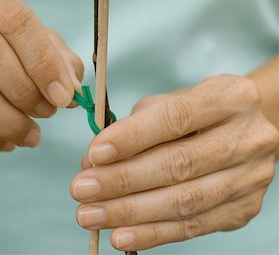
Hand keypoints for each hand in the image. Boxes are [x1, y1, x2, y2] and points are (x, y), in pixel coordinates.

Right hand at [0, 0, 83, 153]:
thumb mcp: (27, 29)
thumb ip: (53, 51)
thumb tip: (71, 84)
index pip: (17, 21)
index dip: (44, 62)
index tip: (65, 94)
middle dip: (25, 90)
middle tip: (49, 111)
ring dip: (6, 120)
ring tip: (31, 135)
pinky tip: (5, 141)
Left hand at [70, 75, 278, 251]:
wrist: (249, 130)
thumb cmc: (201, 112)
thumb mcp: (173, 100)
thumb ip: (135, 125)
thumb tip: (93, 161)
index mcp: (229, 98)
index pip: (176, 118)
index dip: (133, 137)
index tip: (95, 153)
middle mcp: (247, 137)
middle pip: (179, 164)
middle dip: (123, 180)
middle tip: (82, 189)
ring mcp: (251, 176)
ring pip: (185, 201)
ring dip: (131, 212)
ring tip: (91, 215)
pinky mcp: (245, 208)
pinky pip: (194, 226)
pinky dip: (154, 233)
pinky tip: (121, 235)